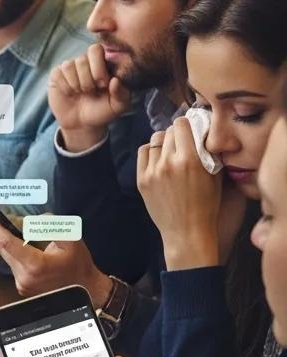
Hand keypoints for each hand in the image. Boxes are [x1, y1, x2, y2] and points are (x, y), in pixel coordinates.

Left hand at [0, 210, 112, 307]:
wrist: (86, 291)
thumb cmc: (79, 265)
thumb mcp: (71, 239)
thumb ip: (50, 226)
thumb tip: (31, 220)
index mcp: (34, 266)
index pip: (6, 243)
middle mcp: (23, 278)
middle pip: (2, 249)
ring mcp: (21, 285)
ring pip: (7, 256)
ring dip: (4, 239)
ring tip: (3, 223)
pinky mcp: (22, 287)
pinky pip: (13, 263)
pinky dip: (12, 250)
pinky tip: (16, 239)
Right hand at [48, 44, 131, 151]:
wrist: (82, 124)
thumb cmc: (101, 111)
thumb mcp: (117, 106)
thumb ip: (122, 94)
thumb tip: (115, 80)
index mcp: (101, 63)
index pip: (96, 50)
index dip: (98, 68)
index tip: (103, 84)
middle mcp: (85, 62)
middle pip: (82, 59)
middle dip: (87, 79)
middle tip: (91, 90)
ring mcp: (70, 67)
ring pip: (69, 65)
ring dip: (76, 84)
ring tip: (80, 92)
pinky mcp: (57, 74)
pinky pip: (58, 73)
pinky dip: (65, 86)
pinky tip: (69, 93)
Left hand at [137, 117, 221, 268]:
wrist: (187, 232)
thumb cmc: (206, 205)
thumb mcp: (215, 176)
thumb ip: (207, 152)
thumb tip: (201, 131)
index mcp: (191, 160)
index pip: (182, 124)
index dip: (188, 124)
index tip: (192, 129)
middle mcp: (169, 163)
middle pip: (169, 131)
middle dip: (177, 133)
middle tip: (183, 140)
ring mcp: (152, 171)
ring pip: (155, 140)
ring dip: (164, 141)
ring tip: (172, 150)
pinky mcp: (141, 179)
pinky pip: (143, 152)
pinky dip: (151, 151)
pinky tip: (159, 157)